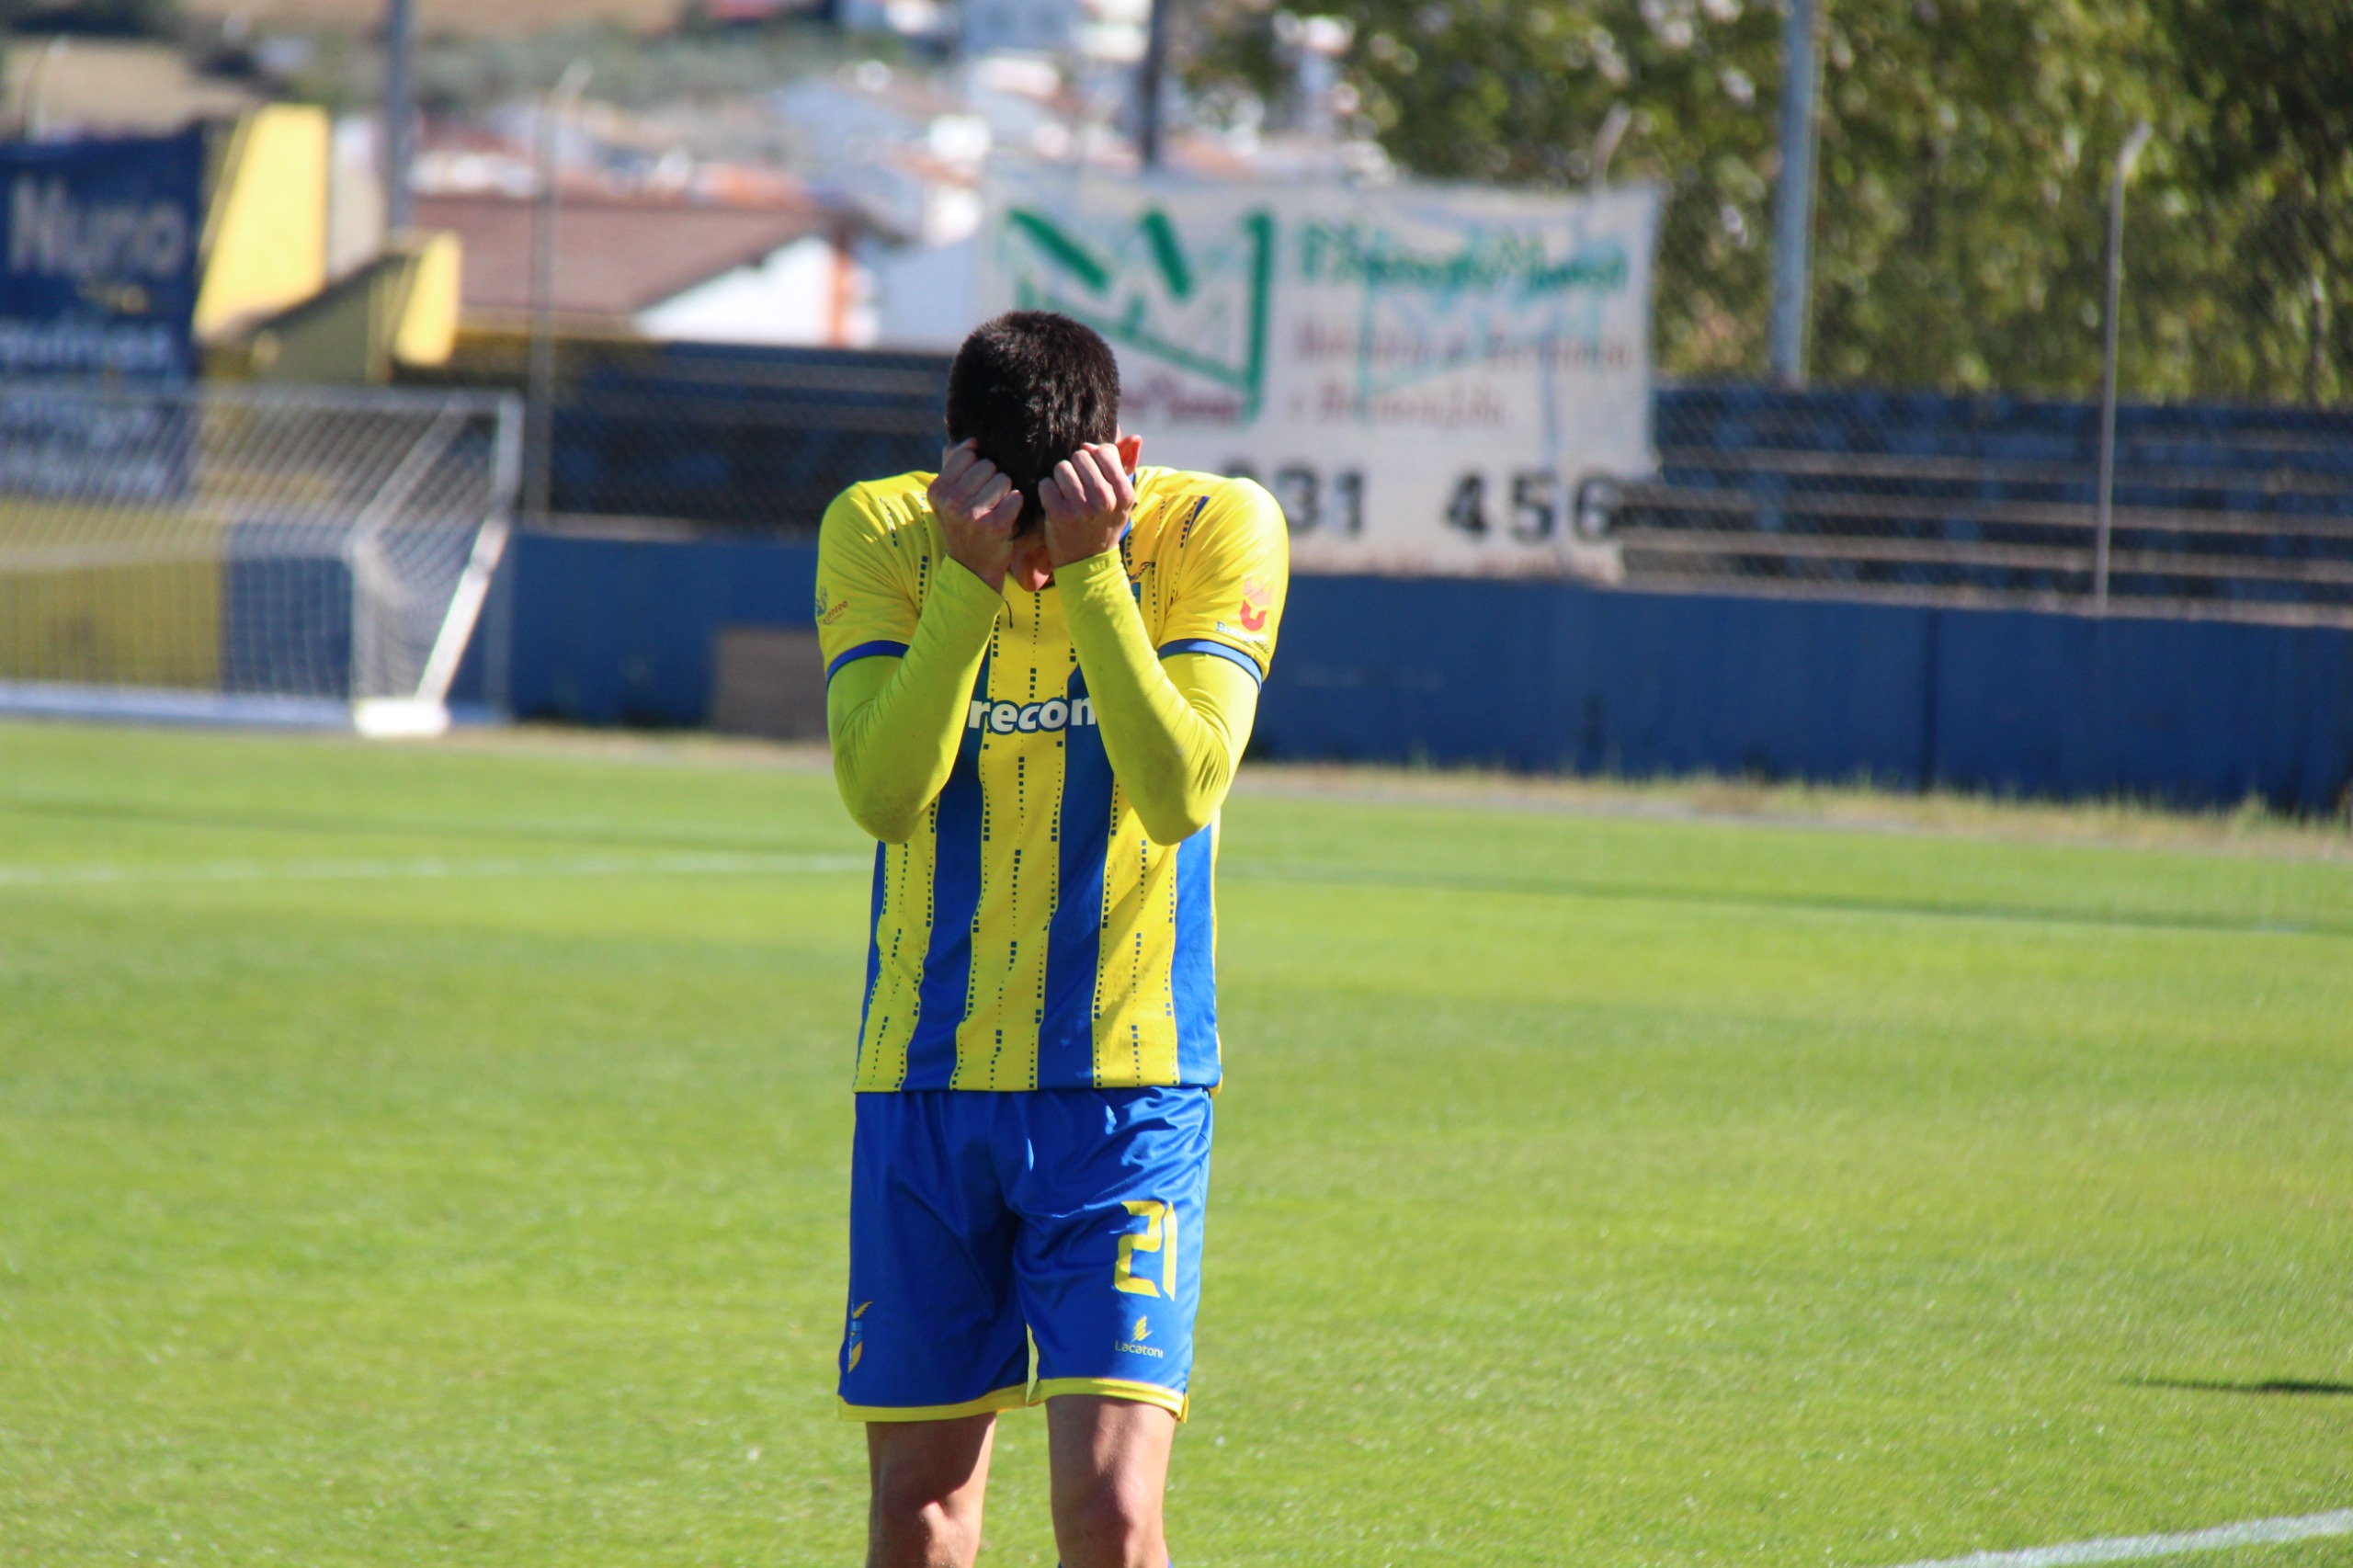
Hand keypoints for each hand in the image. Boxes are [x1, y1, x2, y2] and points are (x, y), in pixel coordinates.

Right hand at [927, 440, 1022, 590]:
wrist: (972, 567)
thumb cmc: (962, 524)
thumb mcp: (947, 497)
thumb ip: (953, 464)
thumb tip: (970, 439)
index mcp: (937, 490)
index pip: (966, 454)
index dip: (977, 464)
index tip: (976, 482)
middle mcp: (951, 502)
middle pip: (988, 465)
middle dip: (993, 478)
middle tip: (987, 499)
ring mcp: (971, 515)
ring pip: (1004, 480)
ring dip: (1006, 491)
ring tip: (996, 507)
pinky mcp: (994, 526)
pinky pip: (1015, 498)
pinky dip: (1016, 504)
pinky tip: (1007, 514)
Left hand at [1041, 438, 1141, 570]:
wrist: (1087, 561)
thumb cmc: (1104, 523)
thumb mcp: (1122, 498)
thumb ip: (1126, 465)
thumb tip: (1132, 436)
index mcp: (1123, 493)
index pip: (1104, 452)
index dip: (1093, 456)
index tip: (1090, 470)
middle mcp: (1105, 500)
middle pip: (1081, 456)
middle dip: (1075, 466)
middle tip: (1076, 483)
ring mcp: (1082, 508)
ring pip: (1062, 468)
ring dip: (1060, 477)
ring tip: (1064, 492)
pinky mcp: (1059, 515)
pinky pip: (1046, 484)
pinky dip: (1046, 490)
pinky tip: (1054, 501)